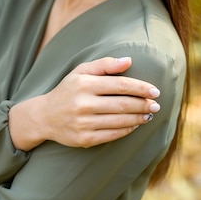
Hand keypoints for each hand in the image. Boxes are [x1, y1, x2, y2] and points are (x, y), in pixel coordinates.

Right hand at [8, 56, 160, 150]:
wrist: (44, 116)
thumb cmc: (67, 90)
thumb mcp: (81, 71)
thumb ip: (104, 64)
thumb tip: (129, 60)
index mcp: (85, 84)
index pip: (120, 85)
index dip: (141, 88)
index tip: (155, 90)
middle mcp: (83, 104)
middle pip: (123, 104)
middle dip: (144, 104)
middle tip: (156, 105)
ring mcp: (84, 123)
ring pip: (120, 121)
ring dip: (139, 118)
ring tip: (148, 114)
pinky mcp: (84, 139)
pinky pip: (113, 135)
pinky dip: (128, 129)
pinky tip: (135, 124)